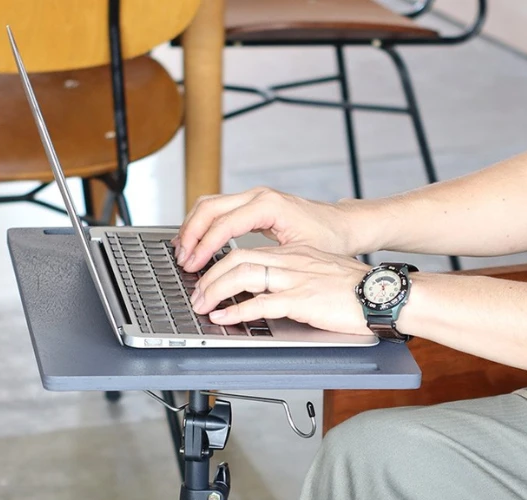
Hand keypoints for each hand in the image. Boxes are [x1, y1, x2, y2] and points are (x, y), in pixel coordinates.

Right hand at [174, 187, 360, 273]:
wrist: (343, 226)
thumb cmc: (329, 239)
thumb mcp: (301, 252)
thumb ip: (270, 260)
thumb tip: (243, 276)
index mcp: (268, 205)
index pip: (223, 223)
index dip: (204, 246)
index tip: (192, 265)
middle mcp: (257, 196)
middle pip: (209, 208)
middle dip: (191, 235)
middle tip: (182, 260)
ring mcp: (254, 198)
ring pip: (209, 205)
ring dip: (193, 229)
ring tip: (183, 253)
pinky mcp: (252, 206)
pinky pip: (218, 210)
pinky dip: (203, 226)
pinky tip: (197, 244)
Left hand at [190, 244, 371, 335]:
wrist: (382, 294)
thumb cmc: (356, 291)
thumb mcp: (319, 276)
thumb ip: (294, 279)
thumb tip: (268, 295)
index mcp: (294, 254)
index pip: (245, 251)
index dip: (219, 264)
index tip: (205, 279)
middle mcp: (291, 260)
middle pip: (236, 258)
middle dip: (209, 277)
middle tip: (196, 295)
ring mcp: (296, 278)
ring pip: (243, 275)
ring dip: (216, 291)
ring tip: (203, 306)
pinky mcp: (303, 299)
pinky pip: (262, 303)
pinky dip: (238, 311)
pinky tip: (224, 318)